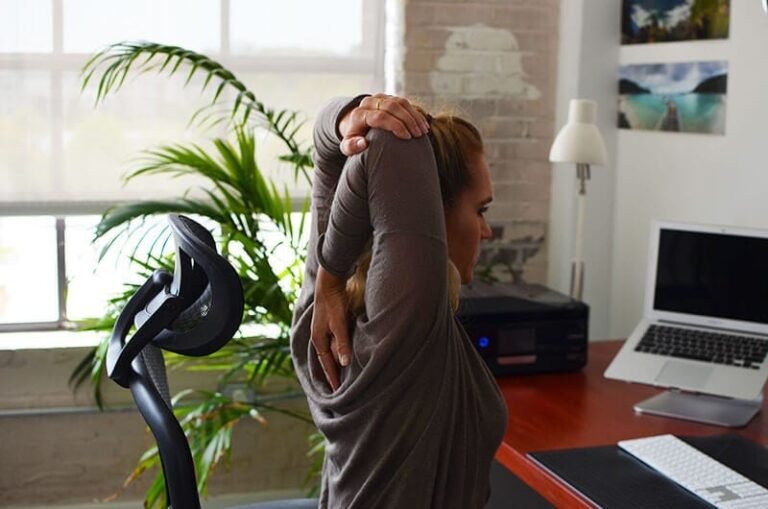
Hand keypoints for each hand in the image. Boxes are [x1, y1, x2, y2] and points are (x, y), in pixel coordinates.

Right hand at [310, 266, 352, 390]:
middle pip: (326, 360)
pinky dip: (338, 352)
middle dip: (332, 374)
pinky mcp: (330, 324)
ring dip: (336, 363)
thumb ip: (342, 343)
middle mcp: (319, 337)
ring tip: (342, 376)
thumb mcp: (338, 324)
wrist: (329, 281)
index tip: (338, 392)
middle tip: (340, 390)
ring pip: (330, 352)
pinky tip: (344, 354)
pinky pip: (334, 344)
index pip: (326, 365)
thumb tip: (344, 364)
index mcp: (318, 339)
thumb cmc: (333, 302)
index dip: (333, 378)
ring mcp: (324, 330)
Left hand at [338, 94, 429, 155]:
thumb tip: (364, 143)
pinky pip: (404, 102)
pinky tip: (423, 124)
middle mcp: (369, 102)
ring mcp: (380, 98)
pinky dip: (415, 113)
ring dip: (414, 116)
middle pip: (392, 107)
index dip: (395, 126)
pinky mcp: (388, 98)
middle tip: (418, 135)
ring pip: (400, 102)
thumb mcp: (347, 146)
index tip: (407, 137)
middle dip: (408, 120)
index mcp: (359, 114)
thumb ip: (352, 147)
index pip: (380, 116)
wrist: (353, 123)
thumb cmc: (354, 138)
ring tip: (423, 130)